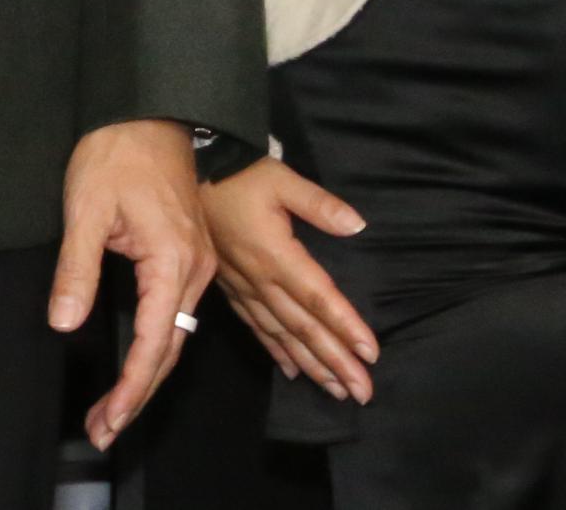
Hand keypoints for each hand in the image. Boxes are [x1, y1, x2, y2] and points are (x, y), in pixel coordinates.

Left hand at [58, 121, 213, 450]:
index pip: (154, 343)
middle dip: (138, 394)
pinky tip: (137, 365)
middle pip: (170, 349)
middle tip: (103, 429)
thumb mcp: (84, 209)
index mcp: (173, 261)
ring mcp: (197, 264)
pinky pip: (176, 315)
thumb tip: (62, 323)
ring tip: (114, 410)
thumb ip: (76, 270)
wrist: (146, 110)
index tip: (107, 420)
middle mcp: (194, 270)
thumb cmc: (114, 153)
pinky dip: (156, 346)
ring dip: (147, 375)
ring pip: (175, 336)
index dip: (130, 388)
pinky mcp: (189, 256)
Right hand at [201, 155, 378, 403]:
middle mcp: (260, 279)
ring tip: (335, 390)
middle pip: (303, 327)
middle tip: (362, 392)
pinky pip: (255, 326)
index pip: (318, 297)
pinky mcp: (231, 288)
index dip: (345, 326)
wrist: (194, 173)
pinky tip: (291, 370)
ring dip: (309, 364)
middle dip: (334, 361)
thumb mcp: (282, 179)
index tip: (370, 354)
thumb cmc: (242, 175)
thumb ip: (319, 204)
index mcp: (276, 255)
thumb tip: (357, 225)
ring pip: (280, 334)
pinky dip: (275, 350)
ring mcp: (243, 287)